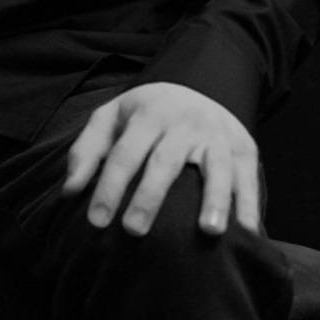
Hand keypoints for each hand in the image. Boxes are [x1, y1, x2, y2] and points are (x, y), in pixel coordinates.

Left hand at [61, 80, 258, 237]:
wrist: (201, 86)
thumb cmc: (146, 115)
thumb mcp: (111, 117)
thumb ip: (87, 151)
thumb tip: (69, 192)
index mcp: (148, 115)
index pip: (124, 153)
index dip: (108, 187)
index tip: (95, 222)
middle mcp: (183, 124)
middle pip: (164, 161)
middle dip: (149, 196)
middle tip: (133, 231)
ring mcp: (216, 136)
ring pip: (215, 167)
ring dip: (214, 199)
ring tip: (209, 232)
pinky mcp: (244, 149)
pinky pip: (248, 178)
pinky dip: (250, 205)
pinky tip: (248, 233)